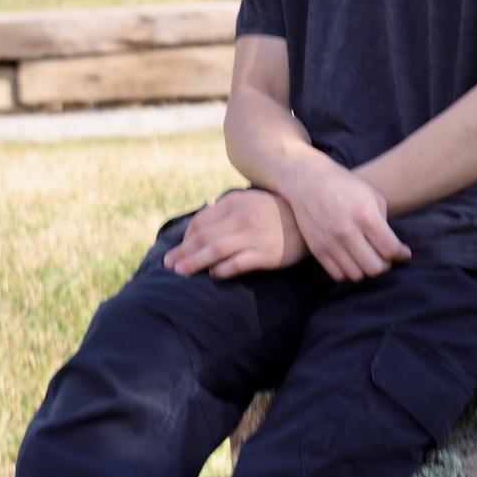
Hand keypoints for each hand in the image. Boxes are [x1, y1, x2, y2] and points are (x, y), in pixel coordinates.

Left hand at [162, 188, 307, 278]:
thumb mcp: (248, 202)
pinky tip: (213, 275)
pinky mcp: (265, 254)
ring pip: (215, 250)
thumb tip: (198, 228)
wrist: (308, 219)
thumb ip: (225, 211)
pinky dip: (221, 270)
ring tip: (181, 273)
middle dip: (183, 252)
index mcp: (234, 203)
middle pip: (203, 237)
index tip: (176, 250)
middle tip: (169, 265)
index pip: (201, 222)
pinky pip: (236, 263)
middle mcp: (241, 218)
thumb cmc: (274, 212)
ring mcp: (253, 236)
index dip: (185, 238)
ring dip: (195, 262)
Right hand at [286, 155, 410, 281]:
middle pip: (375, 268)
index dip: (401, 254)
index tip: (402, 252)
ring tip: (366, 257)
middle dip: (385, 264)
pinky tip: (350, 258)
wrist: (307, 179)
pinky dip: (348, 271)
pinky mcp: (316, 248)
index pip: (390, 249)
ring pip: (357, 275)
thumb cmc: (344, 185)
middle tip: (384, 255)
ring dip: (365, 268)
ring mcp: (329, 242)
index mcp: (365, 215)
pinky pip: (338, 275)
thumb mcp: (371, 195)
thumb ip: (383, 223)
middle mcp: (347, 231)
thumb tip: (393, 248)